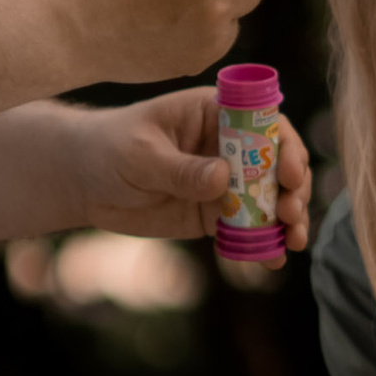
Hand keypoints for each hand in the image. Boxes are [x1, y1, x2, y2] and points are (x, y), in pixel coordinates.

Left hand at [70, 89, 314, 249]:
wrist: (82, 181)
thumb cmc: (108, 148)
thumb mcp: (141, 155)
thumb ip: (180, 168)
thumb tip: (224, 177)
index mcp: (214, 114)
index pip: (264, 123)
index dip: (286, 146)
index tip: (290, 173)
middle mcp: (228, 146)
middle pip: (277, 163)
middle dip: (293, 189)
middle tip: (289, 215)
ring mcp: (224, 182)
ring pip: (269, 199)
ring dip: (287, 219)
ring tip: (291, 241)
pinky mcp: (214, 214)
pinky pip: (246, 229)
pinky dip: (262, 244)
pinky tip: (271, 261)